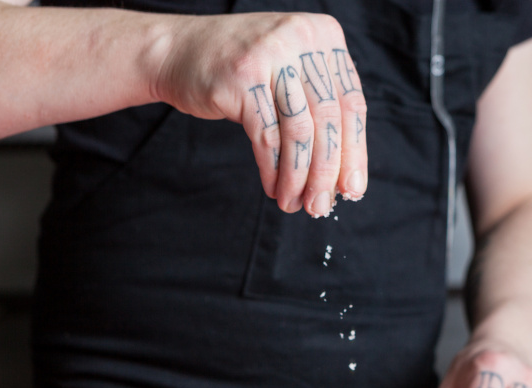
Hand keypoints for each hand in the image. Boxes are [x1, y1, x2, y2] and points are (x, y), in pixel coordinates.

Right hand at [154, 12, 367, 216]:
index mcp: (325, 35)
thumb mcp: (290, 73)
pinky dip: (274, 170)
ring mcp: (272, 54)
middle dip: (327, 173)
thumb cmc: (239, 71)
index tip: (352, 191)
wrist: (176, 51)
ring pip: (300, 132)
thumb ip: (319, 107)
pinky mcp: (243, 77)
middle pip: (329, 120)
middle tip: (321, 206)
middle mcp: (302, 38)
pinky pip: (268, 137)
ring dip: (299, 178)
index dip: (355, 153)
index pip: (352, 104)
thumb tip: (344, 174)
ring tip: (294, 204)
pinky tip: (274, 189)